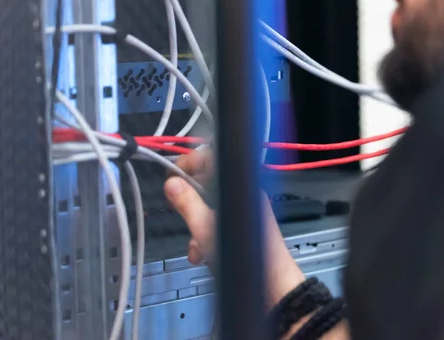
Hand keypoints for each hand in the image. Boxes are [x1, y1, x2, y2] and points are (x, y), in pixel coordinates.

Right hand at [164, 150, 304, 309]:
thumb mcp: (204, 228)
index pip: (211, 158)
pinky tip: (203, 254)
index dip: (189, 163)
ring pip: (213, 207)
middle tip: (178, 210)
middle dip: (190, 202)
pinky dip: (209, 235)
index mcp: (240, 184)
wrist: (270, 286)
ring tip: (194, 246)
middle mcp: (246, 194)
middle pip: (209, 184)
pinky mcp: (248, 227)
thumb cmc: (245, 255)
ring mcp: (248, 210)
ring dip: (197, 225)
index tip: (172, 176)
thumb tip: (172, 185)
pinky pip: (222, 222)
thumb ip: (187, 203)